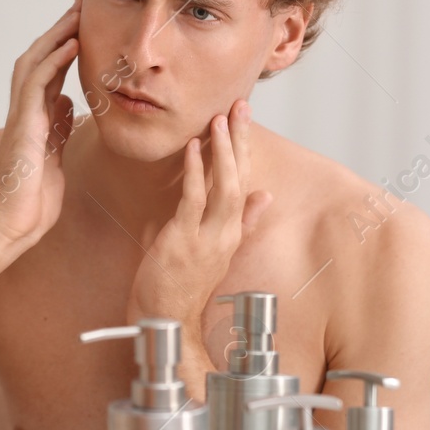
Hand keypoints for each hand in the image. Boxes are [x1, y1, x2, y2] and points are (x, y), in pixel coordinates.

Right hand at [0, 3, 80, 250]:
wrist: (12, 224)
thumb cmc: (30, 198)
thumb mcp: (55, 156)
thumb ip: (59, 128)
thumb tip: (68, 104)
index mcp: (36, 118)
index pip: (51, 73)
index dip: (66, 48)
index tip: (85, 26)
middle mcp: (26, 111)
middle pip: (41, 59)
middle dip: (60, 32)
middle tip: (81, 6)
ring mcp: (22, 116)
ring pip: (34, 63)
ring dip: (56, 36)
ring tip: (76, 13)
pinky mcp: (23, 125)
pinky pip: (36, 84)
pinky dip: (53, 61)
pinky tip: (71, 44)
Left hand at [125, 99, 272, 332]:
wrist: (167, 322)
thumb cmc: (181, 287)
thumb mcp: (216, 252)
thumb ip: (241, 222)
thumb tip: (263, 196)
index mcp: (231, 233)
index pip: (244, 182)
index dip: (244, 149)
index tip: (243, 119)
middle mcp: (225, 234)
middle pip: (239, 179)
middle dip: (239, 141)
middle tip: (240, 106)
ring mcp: (207, 239)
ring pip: (223, 188)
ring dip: (221, 151)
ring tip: (220, 120)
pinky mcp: (184, 242)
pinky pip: (193, 201)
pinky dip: (194, 172)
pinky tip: (191, 149)